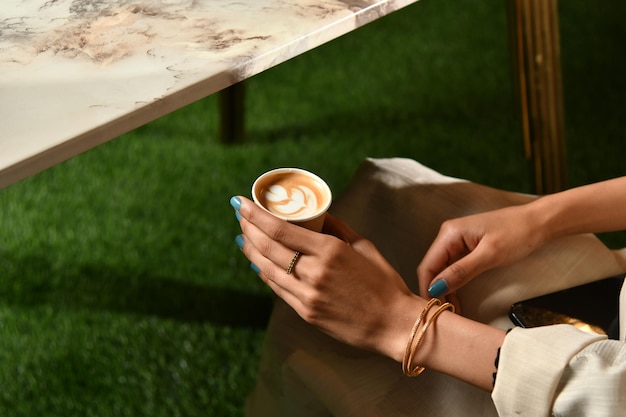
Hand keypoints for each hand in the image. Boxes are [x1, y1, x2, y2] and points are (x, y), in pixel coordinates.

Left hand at [231, 196, 421, 361]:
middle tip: (240, 215)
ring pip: (266, 269)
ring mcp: (307, 295)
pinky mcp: (306, 312)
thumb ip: (337, 227)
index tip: (241, 202)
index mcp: (330, 250)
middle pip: (268, 247)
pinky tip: (258, 262)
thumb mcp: (364, 246)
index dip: (256, 215)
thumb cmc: (384, 283)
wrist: (393, 324)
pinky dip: (264, 272)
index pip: (281, 229)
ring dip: (250, 250)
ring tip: (243, 236)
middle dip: (248, 228)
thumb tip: (317, 214)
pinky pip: (277, 288)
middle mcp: (314, 272)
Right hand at [417, 204, 546, 299]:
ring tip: (453, 311)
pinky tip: (458, 299)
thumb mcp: (490, 255)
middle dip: (436, 292)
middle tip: (445, 314)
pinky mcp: (467, 248)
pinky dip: (455, 284)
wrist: (540, 223)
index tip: (434, 309)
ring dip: (445, 290)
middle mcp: (448, 236)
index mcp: (449, 233)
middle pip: (433, 269)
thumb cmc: (518, 234)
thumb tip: (436, 287)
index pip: (428, 265)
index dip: (427, 289)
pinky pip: (454, 268)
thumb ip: (461, 271)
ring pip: (443, 271)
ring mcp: (457, 242)